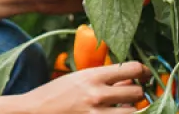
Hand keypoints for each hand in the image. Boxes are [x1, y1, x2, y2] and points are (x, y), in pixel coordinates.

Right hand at [8, 61, 151, 113]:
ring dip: (132, 109)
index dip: (144, 71)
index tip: (145, 75)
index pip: (133, 68)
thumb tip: (131, 79)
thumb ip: (105, 78)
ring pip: (134, 111)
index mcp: (92, 76)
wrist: (33, 112)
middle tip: (133, 94)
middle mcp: (96, 94)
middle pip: (137, 92)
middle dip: (138, 93)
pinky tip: (115, 113)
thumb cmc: (56, 94)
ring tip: (124, 107)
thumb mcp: (79, 78)